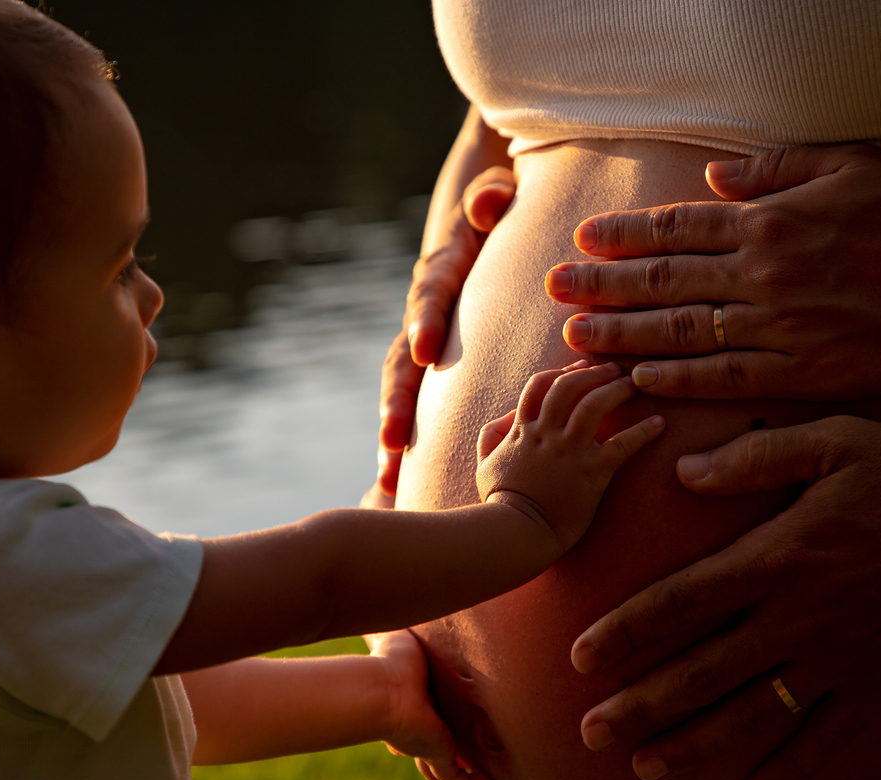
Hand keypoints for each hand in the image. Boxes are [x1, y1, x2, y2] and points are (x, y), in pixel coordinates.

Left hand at [365, 630, 492, 779]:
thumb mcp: (399, 634)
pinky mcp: (437, 753)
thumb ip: (391, 624)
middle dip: (449, 749)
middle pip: (435, 742)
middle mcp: (420, 723)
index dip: (435, 719)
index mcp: (414, 698)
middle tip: (470, 751)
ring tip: (483, 775)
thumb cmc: (389, 660)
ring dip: (461, 773)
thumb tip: (381, 603)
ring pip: (444, 766)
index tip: (444, 718)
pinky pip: (455, 776)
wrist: (384, 687)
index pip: (427, 714)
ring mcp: (427, 742)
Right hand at [376, 167, 517, 494]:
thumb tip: (492, 199)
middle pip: (402, 359)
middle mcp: (421, 314)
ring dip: (395, 430)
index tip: (423, 349)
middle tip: (393, 440)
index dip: (424, 320)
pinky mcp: (429, 364)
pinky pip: (415, 403)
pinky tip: (397, 484)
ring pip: (402, 389)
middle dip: (397, 400)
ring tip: (388, 476)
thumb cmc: (491, 210)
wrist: (471, 218)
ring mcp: (420, 342)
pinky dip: (406, 440)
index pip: (429, 297)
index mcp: (439, 275)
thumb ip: (489, 197)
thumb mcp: (492, 193)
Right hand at [475, 361, 664, 551]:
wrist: (515, 534)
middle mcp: (546, 435)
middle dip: (594, 372)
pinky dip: (643, 432)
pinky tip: (659, 423)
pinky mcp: (591, 474)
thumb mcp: (484, 464)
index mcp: (522, 431)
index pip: (540, 385)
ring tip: (633, 385)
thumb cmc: (501, 503)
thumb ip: (492, 436)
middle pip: (569, 386)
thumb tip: (507, 418)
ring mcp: (569, 453)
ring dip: (616, 390)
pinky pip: (622, 445)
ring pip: (594, 406)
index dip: (562, 370)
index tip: (582, 366)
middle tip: (615, 369)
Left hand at [546, 144, 880, 399]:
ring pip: (680, 333)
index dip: (625, 235)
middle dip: (601, 286)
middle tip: (552, 290)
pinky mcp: (801, 374)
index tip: (584, 239)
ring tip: (573, 336)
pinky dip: (678, 379)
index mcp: (771, 223)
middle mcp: (763, 276)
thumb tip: (714, 177)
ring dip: (621, 336)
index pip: (678, 228)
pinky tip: (638, 379)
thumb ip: (777, 169)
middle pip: (663, 281)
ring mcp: (779, 329)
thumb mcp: (852, 166)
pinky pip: (725, 379)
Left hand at [570, 417, 880, 779]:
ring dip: (694, 742)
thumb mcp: (836, 440)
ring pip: (751, 712)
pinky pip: (827, 737)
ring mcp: (838, 658)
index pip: (682, 601)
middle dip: (641, 704)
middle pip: (702, 671)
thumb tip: (683, 472)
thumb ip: (754, 457)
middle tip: (592, 731)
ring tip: (646, 764)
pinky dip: (790, 768)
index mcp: (777, 556)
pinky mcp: (880, 684)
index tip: (581, 656)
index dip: (626, 631)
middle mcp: (798, 617)